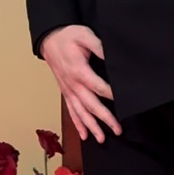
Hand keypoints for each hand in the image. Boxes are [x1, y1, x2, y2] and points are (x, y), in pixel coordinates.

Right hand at [40, 25, 120, 142]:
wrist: (49, 38)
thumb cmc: (68, 36)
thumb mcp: (85, 35)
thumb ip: (99, 47)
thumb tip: (111, 58)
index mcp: (79, 70)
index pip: (98, 87)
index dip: (111, 95)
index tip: (124, 102)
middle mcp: (73, 84)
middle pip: (90, 105)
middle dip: (104, 118)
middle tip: (117, 129)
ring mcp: (68, 90)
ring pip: (80, 112)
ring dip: (91, 126)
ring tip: (101, 139)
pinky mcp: (65, 91)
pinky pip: (71, 110)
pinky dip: (78, 123)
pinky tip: (84, 135)